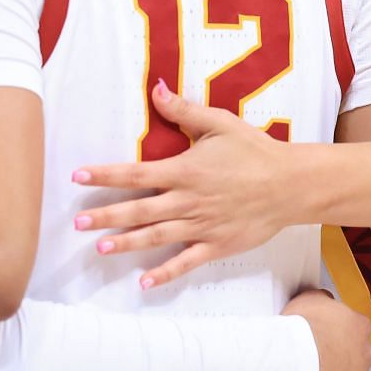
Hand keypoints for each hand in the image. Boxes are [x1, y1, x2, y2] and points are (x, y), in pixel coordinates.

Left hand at [73, 83, 296, 286]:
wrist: (292, 184)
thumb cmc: (255, 151)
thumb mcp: (220, 124)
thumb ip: (184, 110)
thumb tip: (156, 88)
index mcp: (184, 170)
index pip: (135, 174)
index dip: (105, 175)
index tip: (78, 176)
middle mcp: (188, 200)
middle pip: (139, 209)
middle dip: (106, 215)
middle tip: (77, 222)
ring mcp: (201, 225)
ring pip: (156, 236)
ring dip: (127, 242)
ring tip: (100, 248)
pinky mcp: (217, 244)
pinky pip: (187, 261)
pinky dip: (165, 273)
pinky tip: (144, 282)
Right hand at [283, 289, 370, 370]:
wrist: (296, 355)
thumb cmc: (303, 325)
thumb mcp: (311, 297)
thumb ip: (324, 298)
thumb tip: (327, 300)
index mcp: (359, 326)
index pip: (356, 328)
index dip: (339, 331)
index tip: (325, 334)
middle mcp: (366, 352)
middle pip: (358, 354)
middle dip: (343, 355)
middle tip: (320, 355)